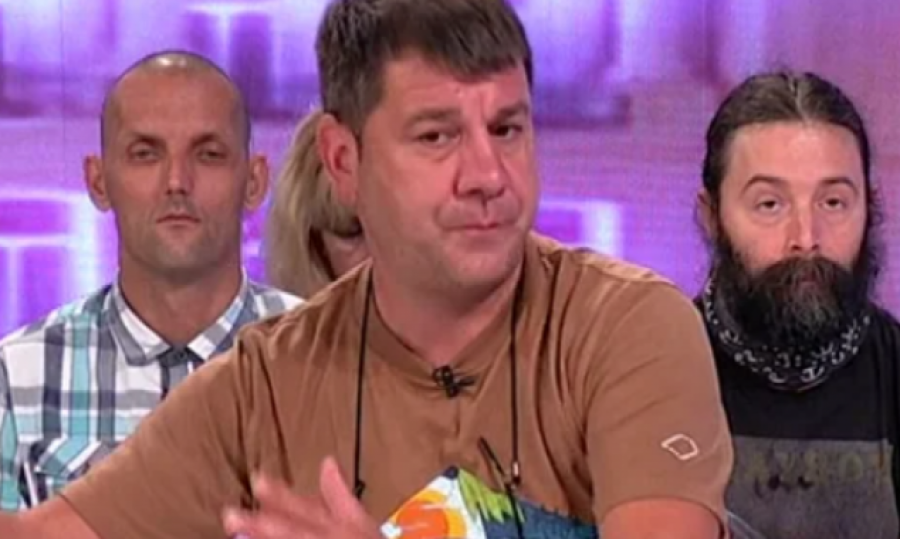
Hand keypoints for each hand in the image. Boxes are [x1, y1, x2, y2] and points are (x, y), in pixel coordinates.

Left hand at [223, 456, 381, 538]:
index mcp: (338, 523)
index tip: (256, 479)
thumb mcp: (360, 517)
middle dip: (262, 523)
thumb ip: (338, 491)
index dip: (279, 494)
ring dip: (261, 537)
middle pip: (292, 530)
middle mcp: (326, 537)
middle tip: (231, 514)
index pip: (305, 506)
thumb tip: (327, 461)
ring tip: (235, 527)